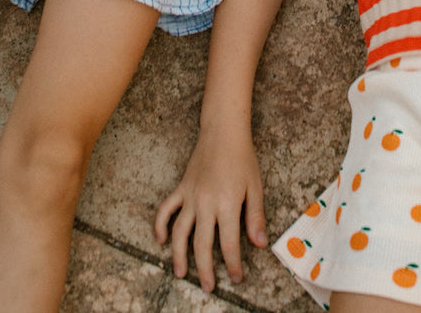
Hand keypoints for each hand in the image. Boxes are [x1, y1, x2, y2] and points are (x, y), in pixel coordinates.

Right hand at [155, 124, 266, 290]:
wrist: (223, 132)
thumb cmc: (243, 158)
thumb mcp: (255, 186)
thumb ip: (255, 216)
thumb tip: (259, 244)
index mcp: (227, 204)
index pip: (229, 244)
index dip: (233, 265)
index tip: (236, 278)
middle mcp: (206, 204)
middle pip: (202, 245)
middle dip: (205, 270)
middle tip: (208, 287)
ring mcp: (191, 196)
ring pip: (180, 233)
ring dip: (179, 255)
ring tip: (181, 273)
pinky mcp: (181, 188)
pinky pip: (166, 209)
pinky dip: (161, 225)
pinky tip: (161, 240)